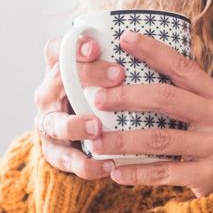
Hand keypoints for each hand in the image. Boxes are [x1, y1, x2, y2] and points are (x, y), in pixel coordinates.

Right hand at [33, 36, 123, 179]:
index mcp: (58, 70)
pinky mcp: (53, 151)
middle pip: (58, 79)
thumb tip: (164, 51)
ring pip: (55, 122)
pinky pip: (65, 159)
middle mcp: (48, 94)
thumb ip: (120, 67)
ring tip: (96, 128)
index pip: (57, 50)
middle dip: (87, 75)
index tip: (96, 46)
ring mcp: (48, 123)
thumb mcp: (105, 80)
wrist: (76, 139)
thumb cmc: (99, 99)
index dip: (73, 46)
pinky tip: (107, 166)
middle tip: (117, 75)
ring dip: (75, 124)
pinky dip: (85, 165)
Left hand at [91, 32, 212, 196]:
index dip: (152, 51)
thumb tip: (145, 67)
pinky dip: (136, 172)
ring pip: (159, 139)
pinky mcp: (207, 176)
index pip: (183, 67)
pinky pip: (164, 173)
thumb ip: (190, 94)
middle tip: (98, 99)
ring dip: (122, 141)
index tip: (124, 38)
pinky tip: (116, 172)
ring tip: (95, 142)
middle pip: (166, 99)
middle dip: (127, 97)